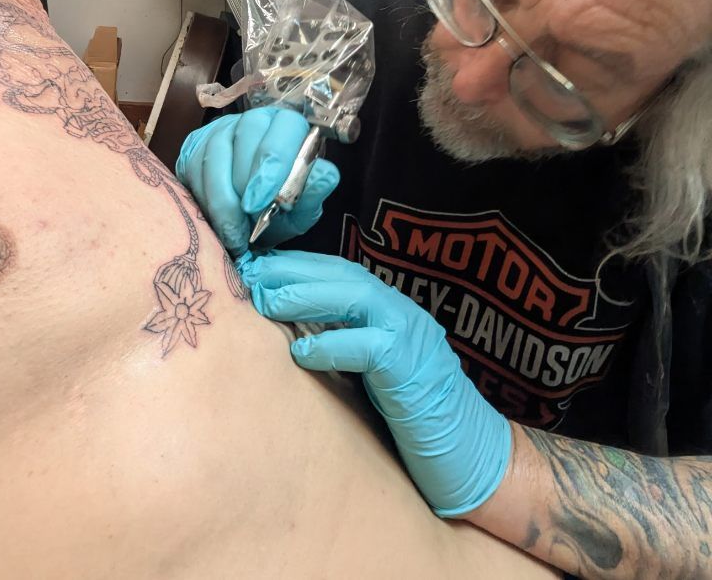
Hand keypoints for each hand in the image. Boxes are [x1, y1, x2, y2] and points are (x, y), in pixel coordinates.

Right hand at [176, 107, 339, 257]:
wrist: (245, 221)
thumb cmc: (278, 211)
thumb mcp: (301, 210)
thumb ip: (313, 193)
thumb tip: (326, 174)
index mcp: (290, 127)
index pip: (286, 126)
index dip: (274, 162)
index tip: (264, 201)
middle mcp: (256, 119)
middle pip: (247, 134)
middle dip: (246, 182)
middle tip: (248, 220)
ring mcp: (222, 130)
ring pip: (217, 152)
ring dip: (224, 198)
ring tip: (233, 232)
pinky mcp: (194, 147)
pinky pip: (193, 168)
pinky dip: (204, 200)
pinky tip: (215, 221)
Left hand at [238, 250, 511, 516]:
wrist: (476, 460)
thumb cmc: (416, 423)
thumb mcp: (372, 375)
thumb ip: (342, 346)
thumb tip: (289, 333)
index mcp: (391, 312)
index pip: (338, 273)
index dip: (296, 266)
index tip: (255, 265)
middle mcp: (403, 314)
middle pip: (343, 274)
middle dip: (294, 269)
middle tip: (249, 271)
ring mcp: (413, 338)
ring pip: (355, 298)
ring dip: (306, 294)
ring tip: (264, 300)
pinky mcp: (415, 372)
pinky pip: (370, 348)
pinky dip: (333, 346)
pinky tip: (301, 353)